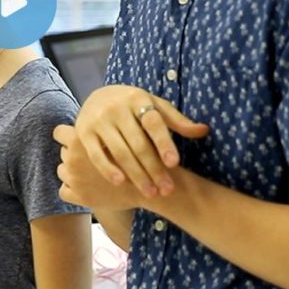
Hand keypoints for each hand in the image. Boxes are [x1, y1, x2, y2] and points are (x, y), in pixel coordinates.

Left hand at [53, 124, 143, 209]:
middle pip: (63, 152)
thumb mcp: (121, 131)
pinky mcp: (80, 197)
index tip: (75, 138)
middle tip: (85, 156)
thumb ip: (98, 129)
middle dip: (73, 154)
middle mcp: (73, 157)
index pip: (59, 133)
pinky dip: (72, 190)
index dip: (67, 136)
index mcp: (80, 137)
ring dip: (72, 172)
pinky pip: (64, 191)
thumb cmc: (139, 152)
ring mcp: (75, 178)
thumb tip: (82, 123)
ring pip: (62, 171)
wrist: (151, 184)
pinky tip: (86, 186)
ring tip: (87, 172)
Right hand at [75, 85, 208, 196]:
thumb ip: (177, 121)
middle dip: (154, 168)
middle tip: (167, 189)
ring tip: (150, 193)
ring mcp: (98, 120)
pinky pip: (96, 154)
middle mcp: (116, 108)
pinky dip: (108, 169)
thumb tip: (204, 131)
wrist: (98, 96)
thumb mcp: (156, 107)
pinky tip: (120, 183)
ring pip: (119, 152)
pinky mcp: (83, 132)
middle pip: (138, 143)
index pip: (153, 122)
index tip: (174, 164)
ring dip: (136, 175)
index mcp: (138, 99)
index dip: (164, 143)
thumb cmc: (134, 106)